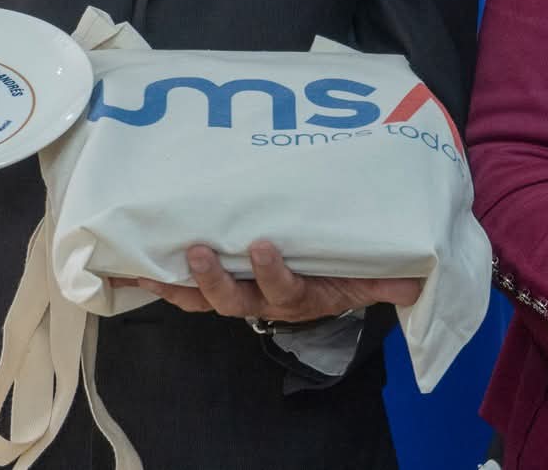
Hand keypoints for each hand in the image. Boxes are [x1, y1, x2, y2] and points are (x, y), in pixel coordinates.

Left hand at [123, 241, 420, 322]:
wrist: (340, 276)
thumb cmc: (357, 264)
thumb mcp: (377, 271)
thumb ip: (393, 276)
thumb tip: (415, 281)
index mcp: (304, 294)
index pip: (286, 290)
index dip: (272, 273)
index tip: (262, 246)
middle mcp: (268, 299)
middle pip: (236, 300)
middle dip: (213, 280)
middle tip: (199, 251)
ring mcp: (243, 291)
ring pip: (205, 298)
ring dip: (178, 282)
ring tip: (149, 267)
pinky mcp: (225, 278)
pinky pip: (188, 286)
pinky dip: (162, 277)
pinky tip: (132, 266)